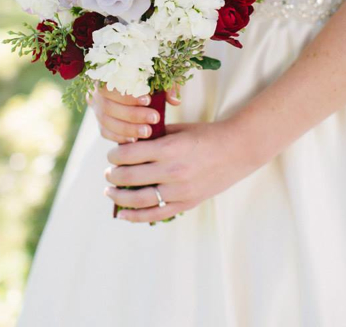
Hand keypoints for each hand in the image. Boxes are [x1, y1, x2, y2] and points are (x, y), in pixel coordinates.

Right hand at [89, 85, 180, 143]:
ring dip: (127, 128)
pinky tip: (135, 140)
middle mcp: (98, 92)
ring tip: (147, 132)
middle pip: (108, 106)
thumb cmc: (149, 79)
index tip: (148, 100)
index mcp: (108, 75)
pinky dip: (119, 137)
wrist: (140, 87)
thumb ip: (167, 86)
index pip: (111, 85)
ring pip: (106, 121)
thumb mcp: (160, 78)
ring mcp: (97, 108)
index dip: (128, 95)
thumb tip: (175, 101)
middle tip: (154, 119)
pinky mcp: (101, 122)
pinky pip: (105, 132)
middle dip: (132, 114)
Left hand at [104, 119, 260, 222]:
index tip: (111, 155)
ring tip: (110, 192)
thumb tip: (128, 144)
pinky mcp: (186, 203)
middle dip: (113, 176)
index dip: (114, 156)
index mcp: (169, 147)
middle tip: (108, 173)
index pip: (129, 154)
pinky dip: (136, 216)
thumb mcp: (178, 129)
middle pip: (129, 177)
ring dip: (119, 197)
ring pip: (138, 199)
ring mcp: (179, 190)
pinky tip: (122, 214)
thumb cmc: (206, 134)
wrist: (238, 150)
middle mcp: (172, 170)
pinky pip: (156, 214)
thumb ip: (154, 137)